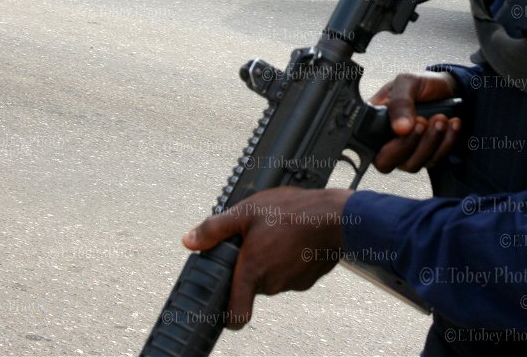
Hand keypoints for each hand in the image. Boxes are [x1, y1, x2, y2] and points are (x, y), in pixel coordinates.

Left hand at [182, 187, 352, 328]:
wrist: (338, 217)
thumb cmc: (293, 212)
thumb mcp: (246, 211)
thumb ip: (215, 228)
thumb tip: (189, 240)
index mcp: (252, 271)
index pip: (236, 315)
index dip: (227, 316)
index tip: (224, 308)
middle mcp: (271, 283)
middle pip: (253, 284)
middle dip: (252, 265)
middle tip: (258, 240)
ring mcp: (292, 283)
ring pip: (273, 277)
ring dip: (272, 260)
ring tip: (280, 234)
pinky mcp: (309, 279)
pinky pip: (292, 273)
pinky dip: (291, 260)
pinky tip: (295, 239)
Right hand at [368, 71, 461, 172]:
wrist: (446, 88)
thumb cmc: (421, 84)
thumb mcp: (407, 82)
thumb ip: (400, 103)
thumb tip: (400, 129)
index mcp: (373, 122)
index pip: (366, 147)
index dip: (383, 144)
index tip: (405, 129)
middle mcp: (385, 141)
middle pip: (386, 163)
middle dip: (408, 144)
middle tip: (423, 121)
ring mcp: (405, 152)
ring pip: (412, 164)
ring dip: (430, 142)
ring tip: (441, 118)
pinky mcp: (426, 156)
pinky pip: (434, 160)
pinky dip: (446, 142)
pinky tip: (453, 123)